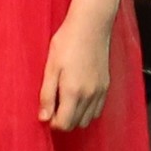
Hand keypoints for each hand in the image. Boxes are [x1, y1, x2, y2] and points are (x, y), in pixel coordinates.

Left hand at [40, 12, 117, 132]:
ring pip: (88, 119)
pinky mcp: (106, 86)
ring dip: (76, 116)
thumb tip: (44, 118)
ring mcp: (100, 91)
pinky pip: (98, 109)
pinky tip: (79, 97)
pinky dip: (88, 110)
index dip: (52, 122)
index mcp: (73, 92)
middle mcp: (89, 95)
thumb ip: (47, 95)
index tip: (47, 111)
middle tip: (54, 105)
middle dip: (63, 120)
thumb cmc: (67, 42)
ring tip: (66, 101)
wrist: (91, 25)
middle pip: (76, 124)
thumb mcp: (50, 67)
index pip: (64, 124)